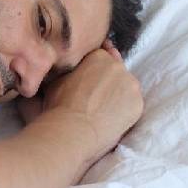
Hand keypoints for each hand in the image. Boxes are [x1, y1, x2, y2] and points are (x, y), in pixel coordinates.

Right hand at [39, 39, 142, 163]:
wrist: (72, 132)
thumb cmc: (56, 107)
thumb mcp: (52, 81)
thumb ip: (60, 71)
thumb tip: (50, 68)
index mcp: (97, 56)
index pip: (99, 57)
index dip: (93, 70)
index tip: (88, 81)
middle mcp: (117, 65)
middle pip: (114, 70)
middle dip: (105, 81)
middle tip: (93, 97)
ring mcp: (130, 84)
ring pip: (125, 87)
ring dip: (116, 94)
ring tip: (102, 110)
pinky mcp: (138, 103)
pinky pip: (132, 104)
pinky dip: (125, 110)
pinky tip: (111, 119)